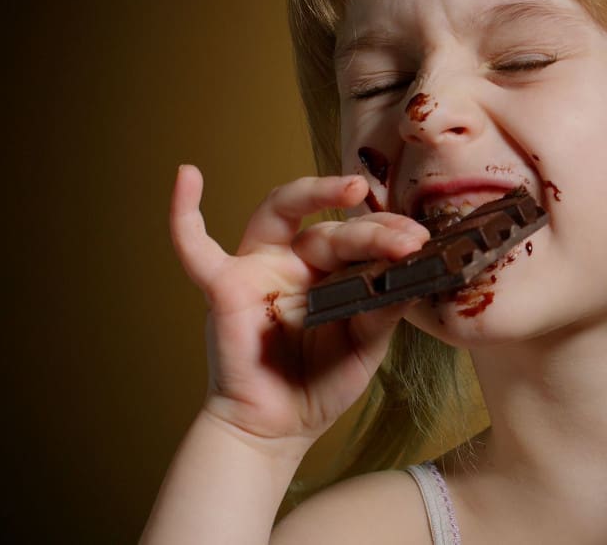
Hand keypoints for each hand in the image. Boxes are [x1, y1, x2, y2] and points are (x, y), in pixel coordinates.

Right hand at [168, 165, 429, 448]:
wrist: (278, 429)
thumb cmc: (320, 384)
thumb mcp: (366, 344)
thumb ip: (384, 308)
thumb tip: (414, 274)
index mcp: (332, 270)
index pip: (362, 239)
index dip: (390, 237)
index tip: (422, 244)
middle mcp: (295, 260)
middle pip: (332, 228)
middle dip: (372, 231)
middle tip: (408, 239)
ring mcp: (259, 268)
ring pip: (282, 211)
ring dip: (315, 193)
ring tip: (353, 187)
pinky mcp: (223, 287)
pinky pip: (194, 247)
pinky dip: (184, 213)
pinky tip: (187, 177)